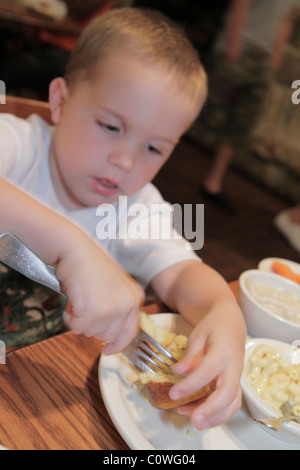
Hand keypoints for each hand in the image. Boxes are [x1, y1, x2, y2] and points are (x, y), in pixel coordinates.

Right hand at [57, 231, 144, 353]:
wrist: (75, 248)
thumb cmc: (89, 265)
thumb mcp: (113, 287)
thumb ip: (116, 309)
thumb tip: (111, 337)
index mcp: (135, 297)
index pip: (130, 331)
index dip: (118, 344)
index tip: (108, 351)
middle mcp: (128, 304)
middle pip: (107, 336)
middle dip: (92, 326)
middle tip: (84, 305)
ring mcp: (112, 308)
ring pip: (90, 333)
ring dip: (79, 319)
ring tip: (79, 297)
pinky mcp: (94, 310)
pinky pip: (77, 327)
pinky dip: (69, 316)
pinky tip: (72, 299)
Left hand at [168, 312, 244, 429]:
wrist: (231, 324)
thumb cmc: (214, 328)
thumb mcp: (198, 334)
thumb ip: (190, 355)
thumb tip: (178, 371)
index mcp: (223, 350)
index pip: (207, 371)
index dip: (190, 385)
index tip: (173, 393)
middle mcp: (234, 366)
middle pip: (228, 393)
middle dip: (211, 409)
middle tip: (193, 419)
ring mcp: (236, 377)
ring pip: (233, 402)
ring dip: (215, 417)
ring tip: (195, 422)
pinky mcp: (234, 384)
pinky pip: (230, 403)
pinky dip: (217, 415)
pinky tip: (200, 416)